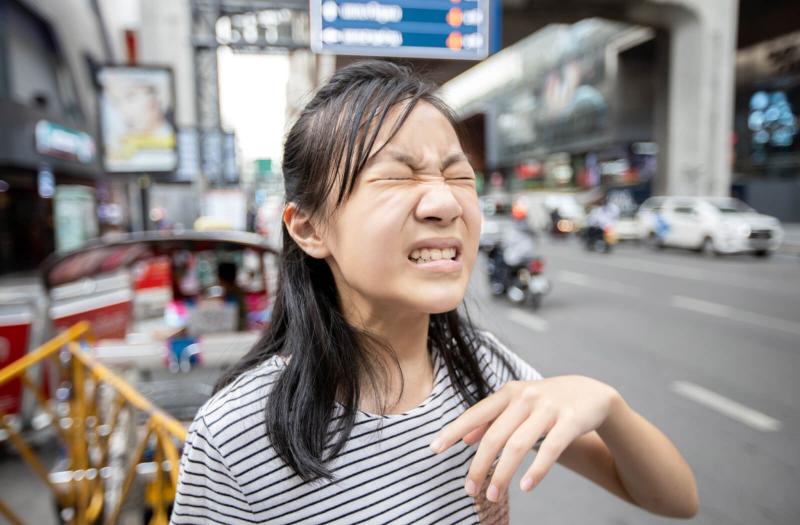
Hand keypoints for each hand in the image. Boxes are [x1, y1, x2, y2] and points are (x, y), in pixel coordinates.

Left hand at [429, 376, 619, 501]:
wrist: (591, 393)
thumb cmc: (547, 402)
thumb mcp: (517, 403)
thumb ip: (492, 419)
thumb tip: (465, 439)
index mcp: (508, 392)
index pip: (475, 413)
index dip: (453, 431)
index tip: (434, 449)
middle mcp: (525, 397)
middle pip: (494, 435)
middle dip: (479, 465)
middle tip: (469, 489)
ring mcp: (548, 408)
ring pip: (518, 445)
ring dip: (502, 474)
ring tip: (493, 495)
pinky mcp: (570, 421)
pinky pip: (550, 449)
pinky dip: (536, 471)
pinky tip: (525, 487)